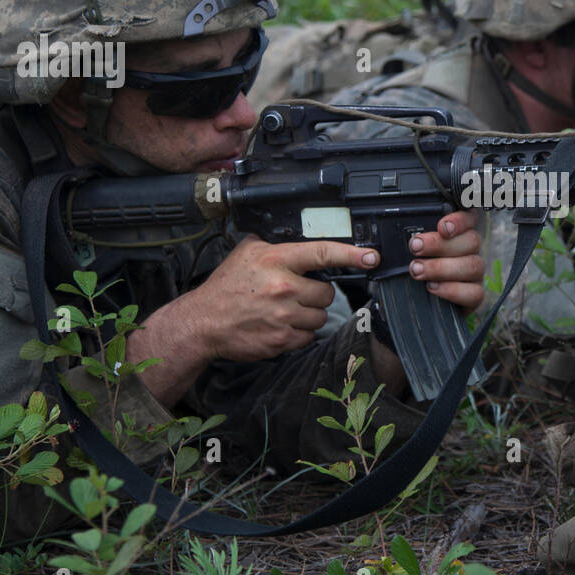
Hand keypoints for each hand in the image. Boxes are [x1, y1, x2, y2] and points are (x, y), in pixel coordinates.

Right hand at [185, 235, 380, 362]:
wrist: (203, 322)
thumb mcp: (247, 252)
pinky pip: (309, 337)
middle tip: (297, 293)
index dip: (352, 255)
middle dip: (317, 294)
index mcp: (276, 260)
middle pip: (327, 293)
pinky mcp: (282, 340)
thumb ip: (276, 243)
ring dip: (309, 315)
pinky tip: (281, 325)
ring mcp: (283, 316)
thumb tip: (302, 233)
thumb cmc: (227, 287)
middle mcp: (283, 287)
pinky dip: (299, 333)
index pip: (323, 253)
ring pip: (320, 317)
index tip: (371, 257)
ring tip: (286, 310)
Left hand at [405, 209, 484, 312]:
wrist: (418, 302)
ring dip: (442, 267)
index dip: (459, 220)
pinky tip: (433, 287)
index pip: (469, 218)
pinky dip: (452, 290)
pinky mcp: (475, 295)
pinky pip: (474, 292)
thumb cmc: (415, 268)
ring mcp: (475, 274)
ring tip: (417, 270)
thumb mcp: (407, 251)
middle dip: (440, 244)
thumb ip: (407, 242)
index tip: (442, 227)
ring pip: (473, 265)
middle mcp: (471, 251)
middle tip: (415, 248)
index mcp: (459, 233)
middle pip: (471, 241)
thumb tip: (389, 246)